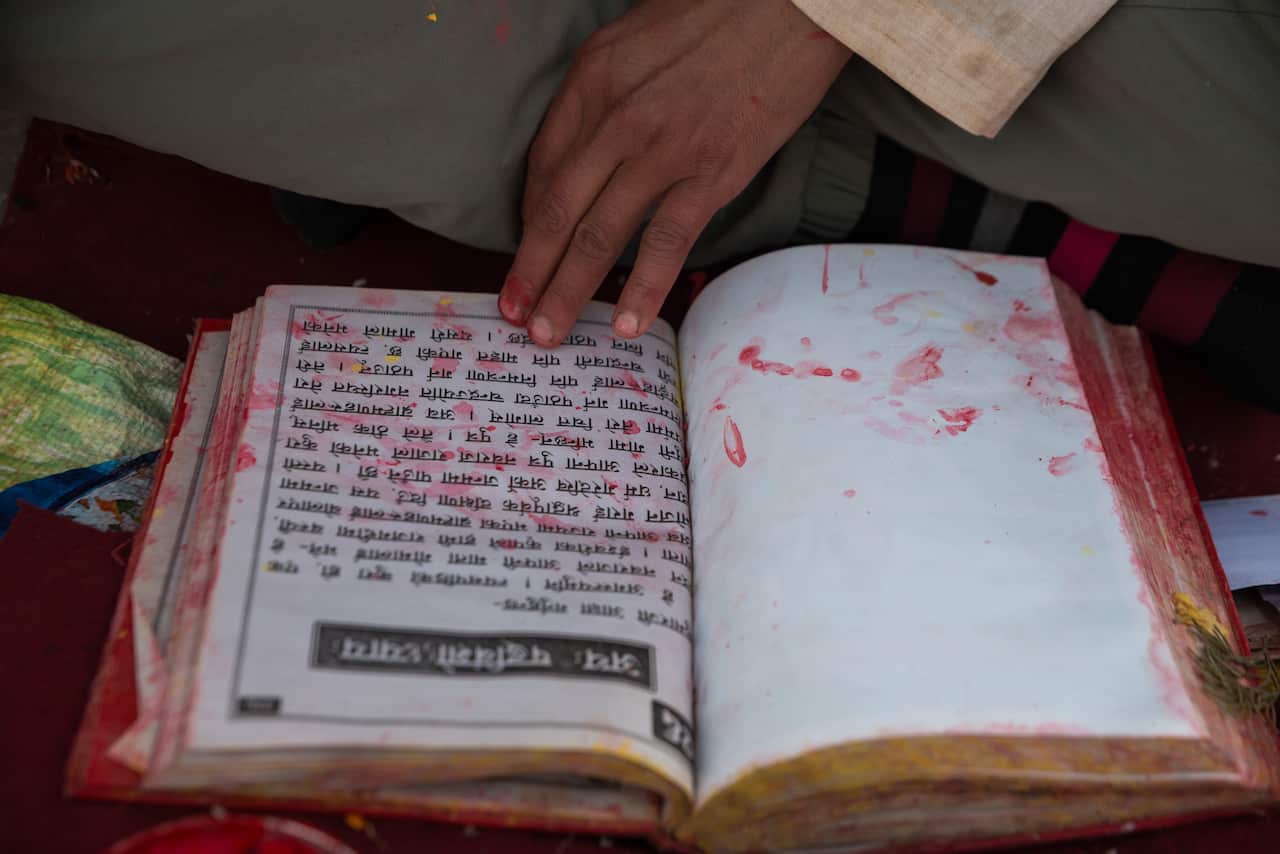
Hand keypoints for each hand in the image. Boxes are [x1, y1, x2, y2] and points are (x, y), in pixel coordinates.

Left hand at [498, 0, 849, 345]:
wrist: (796, 1)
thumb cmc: (721, 10)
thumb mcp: (638, 35)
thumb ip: (608, 91)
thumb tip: (592, 150)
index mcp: (592, 77)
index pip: (544, 166)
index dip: (528, 222)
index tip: (523, 257)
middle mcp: (616, 116)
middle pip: (558, 210)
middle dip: (530, 270)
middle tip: (515, 314)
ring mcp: (663, 149)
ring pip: (599, 236)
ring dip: (568, 291)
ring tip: (550, 334)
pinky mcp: (711, 173)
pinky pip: (666, 242)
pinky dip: (644, 288)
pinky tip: (626, 324)